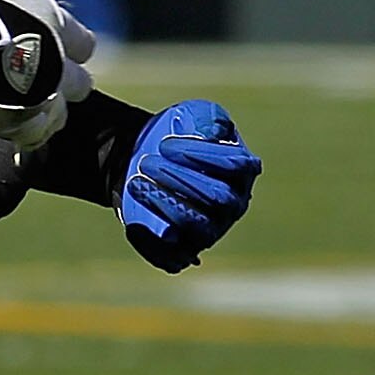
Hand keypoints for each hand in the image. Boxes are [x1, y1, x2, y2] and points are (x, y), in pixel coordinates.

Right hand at [0, 0, 95, 149]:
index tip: (55, 48)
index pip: (84, 44)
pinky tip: (11, 126)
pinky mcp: (14, 122)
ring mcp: (38, 96)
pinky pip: (32, 136)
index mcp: (56, 24)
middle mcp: (56, 64)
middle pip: (80, 85)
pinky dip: (24, 132)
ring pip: (60, 117)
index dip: (70, 47)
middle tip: (41, 80)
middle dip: (64, 83)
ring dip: (46, 111)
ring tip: (25, 108)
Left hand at [120, 99, 260, 272]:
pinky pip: (172, 258)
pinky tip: (132, 226)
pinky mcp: (182, 251)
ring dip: (167, 205)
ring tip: (136, 184)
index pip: (235, 166)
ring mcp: (210, 231)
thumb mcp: (193, 116)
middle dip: (181, 179)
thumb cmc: (176, 136)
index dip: (201, 154)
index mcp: (242, 172)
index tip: (165, 144)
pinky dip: (152, 245)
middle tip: (146, 162)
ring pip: (199, 228)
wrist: (144, 159)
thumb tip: (213, 134)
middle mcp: (232, 205)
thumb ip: (207, 120)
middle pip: (218, 198)